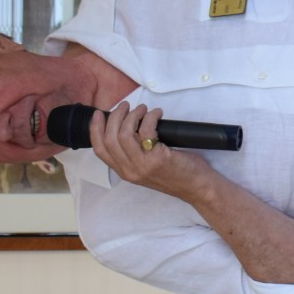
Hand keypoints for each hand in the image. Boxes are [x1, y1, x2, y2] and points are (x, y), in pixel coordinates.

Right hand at [89, 102, 212, 193]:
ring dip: (132, 115)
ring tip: (143, 109)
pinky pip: (146, 130)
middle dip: (115, 117)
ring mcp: (143, 165)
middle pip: (109, 139)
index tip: (99, 114)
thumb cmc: (176, 174)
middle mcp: (130, 170)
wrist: (197, 187)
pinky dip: (150, 117)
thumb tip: (127, 126)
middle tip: (126, 106)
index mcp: (125, 172)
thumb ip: (134, 153)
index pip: (100, 150)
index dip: (95, 129)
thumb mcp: (146, 167)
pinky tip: (157, 114)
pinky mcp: (157, 158)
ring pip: (124, 134)